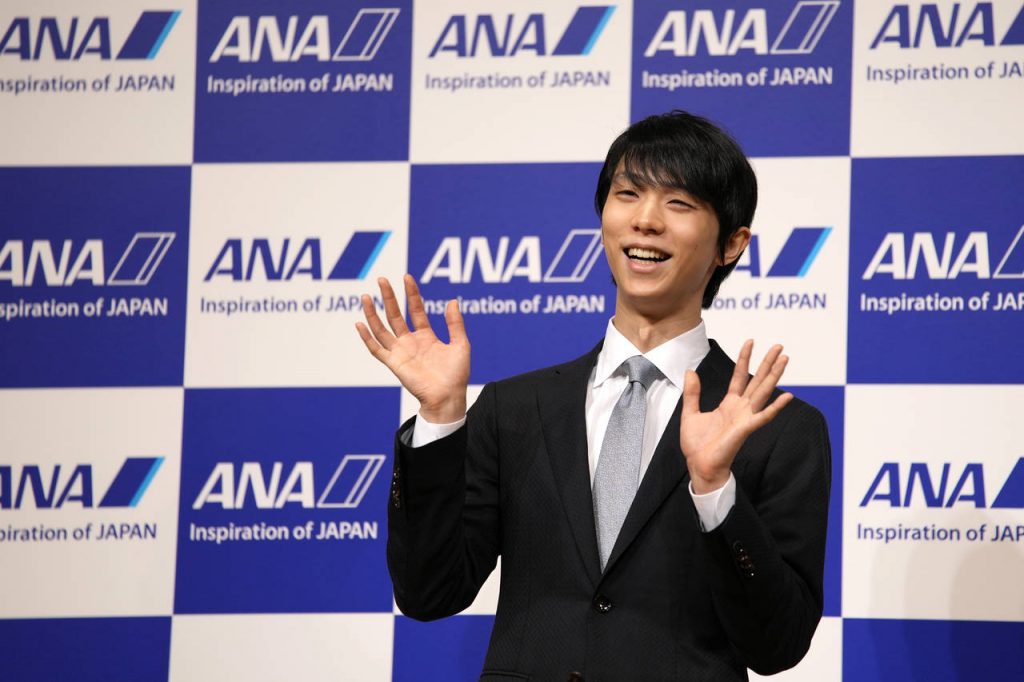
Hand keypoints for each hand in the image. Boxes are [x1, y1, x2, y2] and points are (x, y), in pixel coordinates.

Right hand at [356, 274, 469, 422]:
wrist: (448, 397)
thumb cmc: (456, 375)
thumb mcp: (460, 344)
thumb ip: (455, 324)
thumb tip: (451, 301)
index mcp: (426, 336)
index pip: (415, 310)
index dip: (411, 294)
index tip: (407, 277)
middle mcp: (410, 342)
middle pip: (395, 315)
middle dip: (389, 297)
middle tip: (381, 279)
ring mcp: (400, 352)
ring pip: (382, 328)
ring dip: (373, 313)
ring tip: (366, 296)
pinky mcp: (393, 363)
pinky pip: (376, 349)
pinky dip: (367, 337)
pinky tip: (359, 323)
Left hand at [680, 340, 792, 493]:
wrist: (699, 465)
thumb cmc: (697, 445)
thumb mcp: (690, 413)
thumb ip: (693, 393)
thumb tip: (690, 371)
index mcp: (729, 404)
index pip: (739, 376)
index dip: (744, 359)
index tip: (750, 341)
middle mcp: (740, 408)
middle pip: (757, 380)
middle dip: (767, 363)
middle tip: (779, 346)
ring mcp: (745, 417)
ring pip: (763, 392)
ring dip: (774, 376)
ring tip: (785, 359)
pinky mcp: (746, 429)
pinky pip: (764, 416)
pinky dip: (776, 407)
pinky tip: (787, 396)